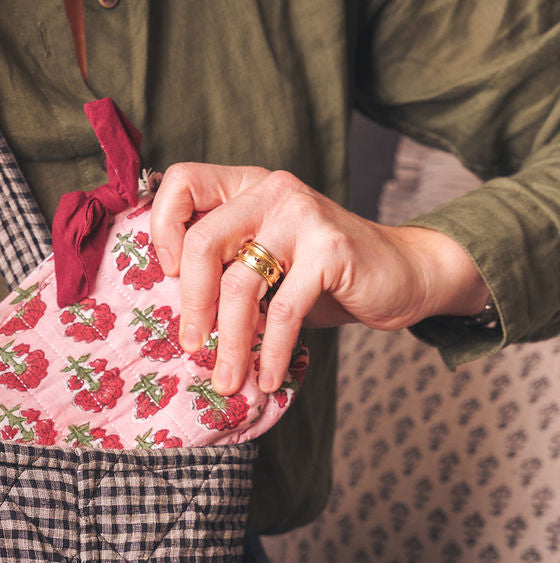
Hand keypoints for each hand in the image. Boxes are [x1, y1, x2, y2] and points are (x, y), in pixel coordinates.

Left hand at [149, 164, 489, 440]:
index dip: (162, 227)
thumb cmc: (321, 275)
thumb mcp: (265, 259)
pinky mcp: (330, 249)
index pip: (182, 181)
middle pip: (202, 242)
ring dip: (231, 344)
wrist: (400, 273)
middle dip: (192, 305)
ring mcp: (302, 215)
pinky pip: (283, 310)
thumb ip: (224, 265)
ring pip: (240, 284)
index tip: (168, 277)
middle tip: (193, 348)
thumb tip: (171, 317)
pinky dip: (270, 352)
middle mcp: (271, 191)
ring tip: (229, 381)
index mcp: (246, 187)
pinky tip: (267, 378)